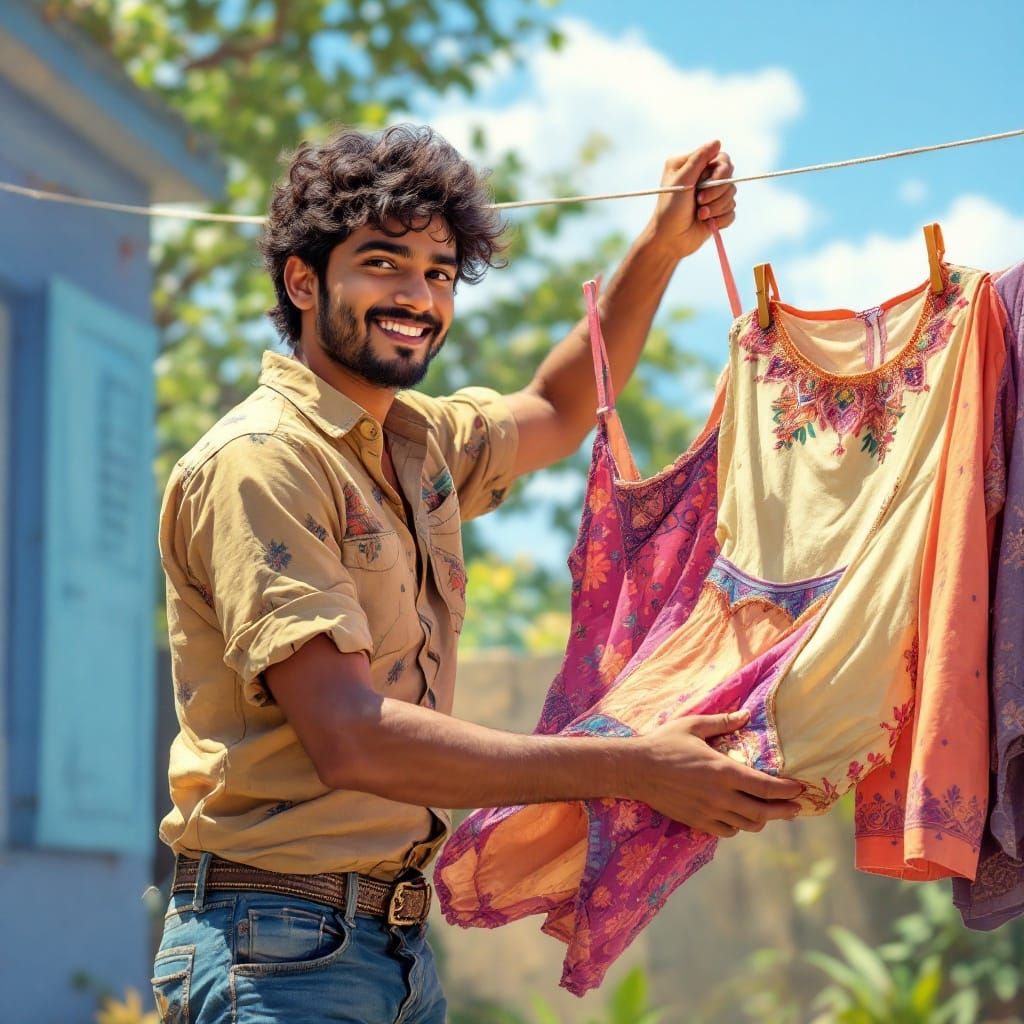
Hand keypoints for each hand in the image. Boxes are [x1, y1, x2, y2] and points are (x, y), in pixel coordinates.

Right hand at [629, 709, 801, 837]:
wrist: (635, 769)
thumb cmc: (664, 743)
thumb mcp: (694, 726)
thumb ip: (723, 722)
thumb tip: (747, 715)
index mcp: (723, 771)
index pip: (766, 787)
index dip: (787, 790)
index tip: (800, 788)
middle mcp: (720, 796)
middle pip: (762, 812)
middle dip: (783, 811)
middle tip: (797, 807)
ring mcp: (708, 812)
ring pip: (747, 824)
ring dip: (762, 819)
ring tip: (770, 811)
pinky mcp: (697, 822)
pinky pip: (727, 832)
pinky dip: (739, 826)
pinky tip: (740, 817)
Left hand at [644, 140, 736, 260]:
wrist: (669, 241)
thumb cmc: (670, 210)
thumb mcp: (682, 181)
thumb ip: (699, 159)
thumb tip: (717, 141)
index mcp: (691, 166)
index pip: (721, 158)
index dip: (721, 170)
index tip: (712, 181)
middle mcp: (702, 178)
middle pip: (729, 176)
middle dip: (717, 192)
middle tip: (699, 201)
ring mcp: (710, 196)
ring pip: (732, 194)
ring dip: (716, 207)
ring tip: (699, 215)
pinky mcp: (717, 212)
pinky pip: (732, 211)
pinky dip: (720, 219)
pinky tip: (706, 224)